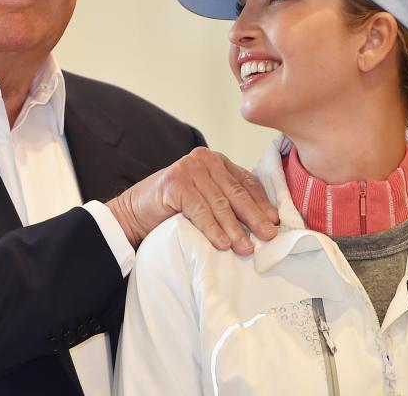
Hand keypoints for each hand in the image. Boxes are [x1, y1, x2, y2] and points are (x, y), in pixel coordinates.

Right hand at [106, 147, 278, 253]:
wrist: (132, 214)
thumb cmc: (172, 209)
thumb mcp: (206, 200)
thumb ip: (228, 200)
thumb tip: (264, 222)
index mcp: (216, 161)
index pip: (246, 182)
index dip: (262, 203)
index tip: (275, 222)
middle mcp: (204, 159)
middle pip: (236, 193)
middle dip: (254, 217)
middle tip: (269, 236)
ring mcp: (189, 169)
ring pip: (220, 203)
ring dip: (235, 228)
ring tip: (246, 248)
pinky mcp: (175, 183)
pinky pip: (200, 210)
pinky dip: (212, 229)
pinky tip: (223, 243)